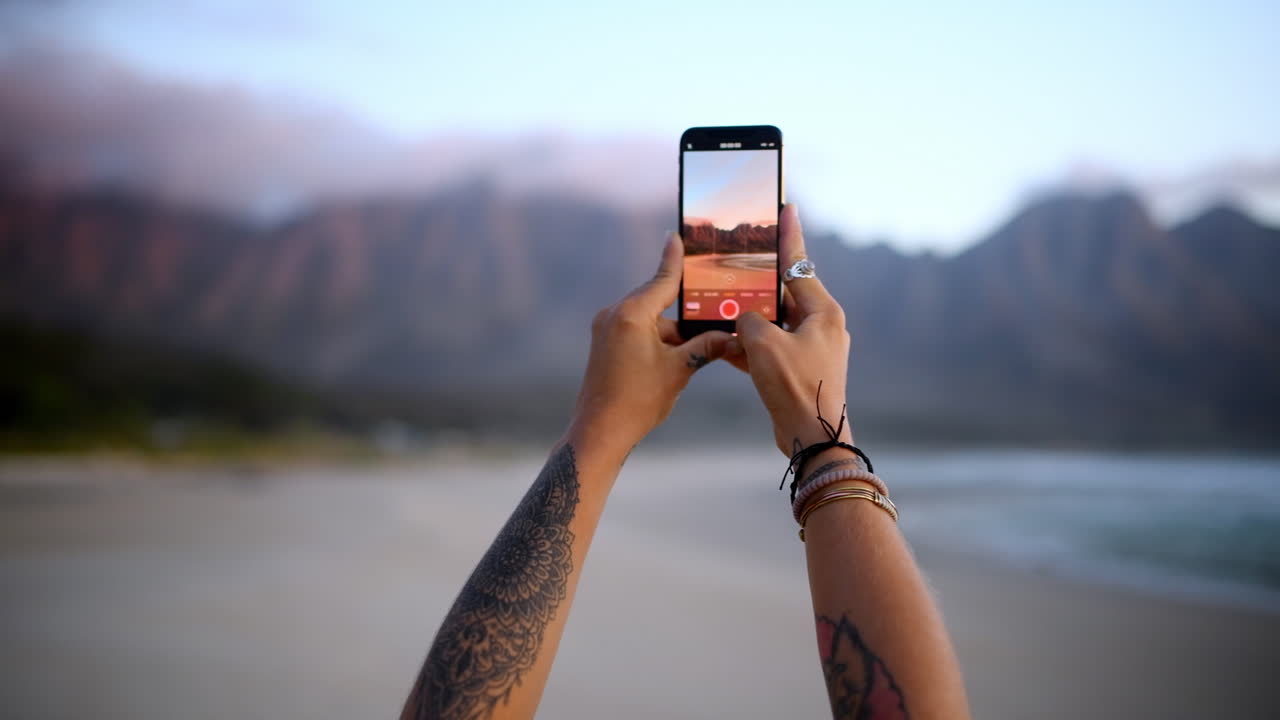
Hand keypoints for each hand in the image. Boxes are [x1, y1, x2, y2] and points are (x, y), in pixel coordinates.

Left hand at [568, 232, 733, 456]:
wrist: (600, 430)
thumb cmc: (637, 401)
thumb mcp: (679, 371)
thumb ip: (705, 347)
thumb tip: (731, 336)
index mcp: (631, 314)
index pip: (662, 281)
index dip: (675, 260)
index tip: (678, 237)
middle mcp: (614, 314)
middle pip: (658, 301)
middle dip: (685, 311)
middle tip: (714, 312)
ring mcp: (606, 328)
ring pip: (650, 319)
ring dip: (673, 332)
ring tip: (700, 349)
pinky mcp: (605, 343)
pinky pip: (637, 330)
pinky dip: (658, 339)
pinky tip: (677, 357)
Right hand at [727, 205, 852, 455]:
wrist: (812, 437)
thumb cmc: (795, 386)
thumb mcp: (763, 344)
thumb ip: (748, 319)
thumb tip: (744, 318)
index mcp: (823, 311)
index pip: (799, 264)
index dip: (789, 235)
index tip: (787, 206)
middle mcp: (821, 325)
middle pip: (783, 292)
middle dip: (757, 283)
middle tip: (737, 260)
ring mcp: (811, 348)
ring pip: (773, 321)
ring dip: (748, 318)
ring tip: (721, 306)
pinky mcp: (798, 369)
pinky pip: (770, 347)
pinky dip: (750, 345)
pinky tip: (724, 344)